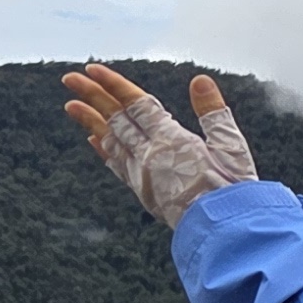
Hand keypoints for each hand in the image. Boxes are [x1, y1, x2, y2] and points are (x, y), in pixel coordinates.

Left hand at [63, 64, 259, 224]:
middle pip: (116, 120)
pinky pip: (118, 166)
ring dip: (90, 121)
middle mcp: (150, 155)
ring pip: (111, 141)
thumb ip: (214, 112)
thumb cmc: (232, 191)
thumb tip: (200, 80)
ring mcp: (142, 175)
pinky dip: (104, 150)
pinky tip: (95, 141)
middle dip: (92, 96)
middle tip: (70, 79)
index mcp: (171, 140)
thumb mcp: (232, 147)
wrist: (223, 233)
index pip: (137, 105)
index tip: (93, 69)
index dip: (114, 85)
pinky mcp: (144, 193)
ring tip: (71, 106)